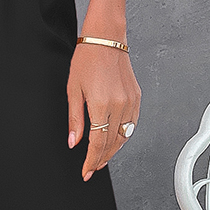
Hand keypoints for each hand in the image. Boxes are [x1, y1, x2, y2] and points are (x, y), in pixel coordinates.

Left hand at [66, 42, 141, 180]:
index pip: (98, 144)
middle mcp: (119, 105)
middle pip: (112, 143)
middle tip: (92, 167)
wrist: (106, 39)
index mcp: (101, 105)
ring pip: (124, 136)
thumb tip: (74, 142)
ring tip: (102, 157)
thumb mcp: (73, 90)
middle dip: (101, 159)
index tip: (86, 171)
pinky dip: (124, 135)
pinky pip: (132, 124)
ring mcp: (130, 102)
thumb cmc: (87, 59)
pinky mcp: (136, 97)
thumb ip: (75, 120)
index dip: (91, 161)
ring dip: (113, 150)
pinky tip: (115, 139)